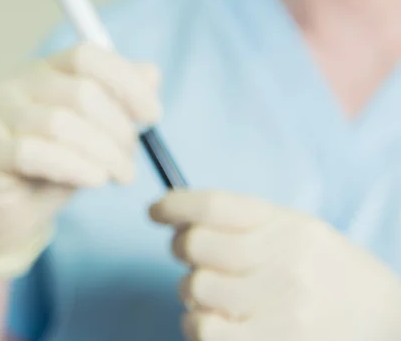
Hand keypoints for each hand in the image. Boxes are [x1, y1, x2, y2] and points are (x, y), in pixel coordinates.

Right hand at [0, 44, 161, 282]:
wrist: (6, 214)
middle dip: (118, 129)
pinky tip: (94, 180)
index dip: (126, 82)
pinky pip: (34, 153)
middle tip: (131, 160)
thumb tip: (151, 74)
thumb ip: (117, 102)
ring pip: (60, 123)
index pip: (87, 56)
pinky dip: (74, 166)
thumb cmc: (51, 169)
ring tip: (121, 176)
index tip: (153, 115)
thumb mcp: (92, 134)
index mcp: (43, 72)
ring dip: (104, 153)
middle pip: (79, 92)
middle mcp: (15, 87)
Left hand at [150, 190, 400, 340]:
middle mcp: (285, 260)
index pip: (212, 205)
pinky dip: (197, 325)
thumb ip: (247, 224)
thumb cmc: (330, 274)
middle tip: (192, 256)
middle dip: (182, 248)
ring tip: (212, 295)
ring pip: (193, 288)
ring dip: (191, 291)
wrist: (388, 321)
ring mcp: (282, 305)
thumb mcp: (300, 232)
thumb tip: (180, 223)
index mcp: (288, 225)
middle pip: (194, 244)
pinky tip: (214, 322)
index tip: (156, 211)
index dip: (174, 205)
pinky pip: (205, 330)